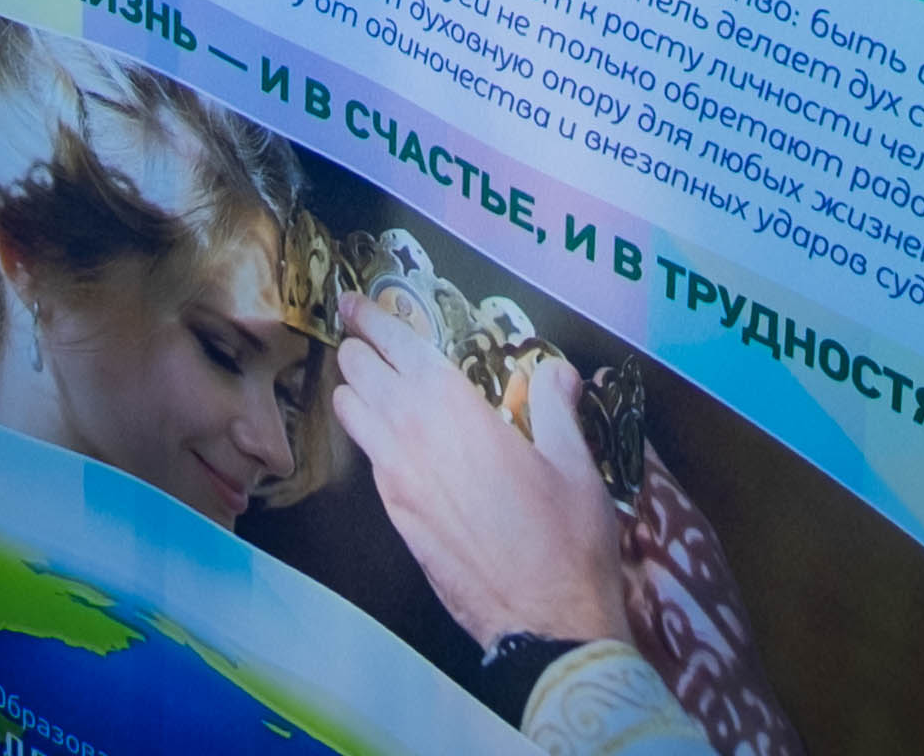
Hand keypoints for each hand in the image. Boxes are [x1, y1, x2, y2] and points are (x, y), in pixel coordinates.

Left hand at [331, 301, 625, 654]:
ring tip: (369, 382)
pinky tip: (391, 441)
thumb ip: (557, 405)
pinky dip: (368, 437)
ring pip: (350, 415)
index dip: (371, 316)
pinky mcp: (396, 519)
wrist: (544, 624)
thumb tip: (557, 371)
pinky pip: (367, 460)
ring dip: (355, 392)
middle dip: (359, 349)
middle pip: (359, 372)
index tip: (354, 300)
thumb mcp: (573, 461)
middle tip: (367, 338)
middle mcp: (411, 435)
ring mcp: (396, 481)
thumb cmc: (566, 538)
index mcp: (452, 406)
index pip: (396, 343)